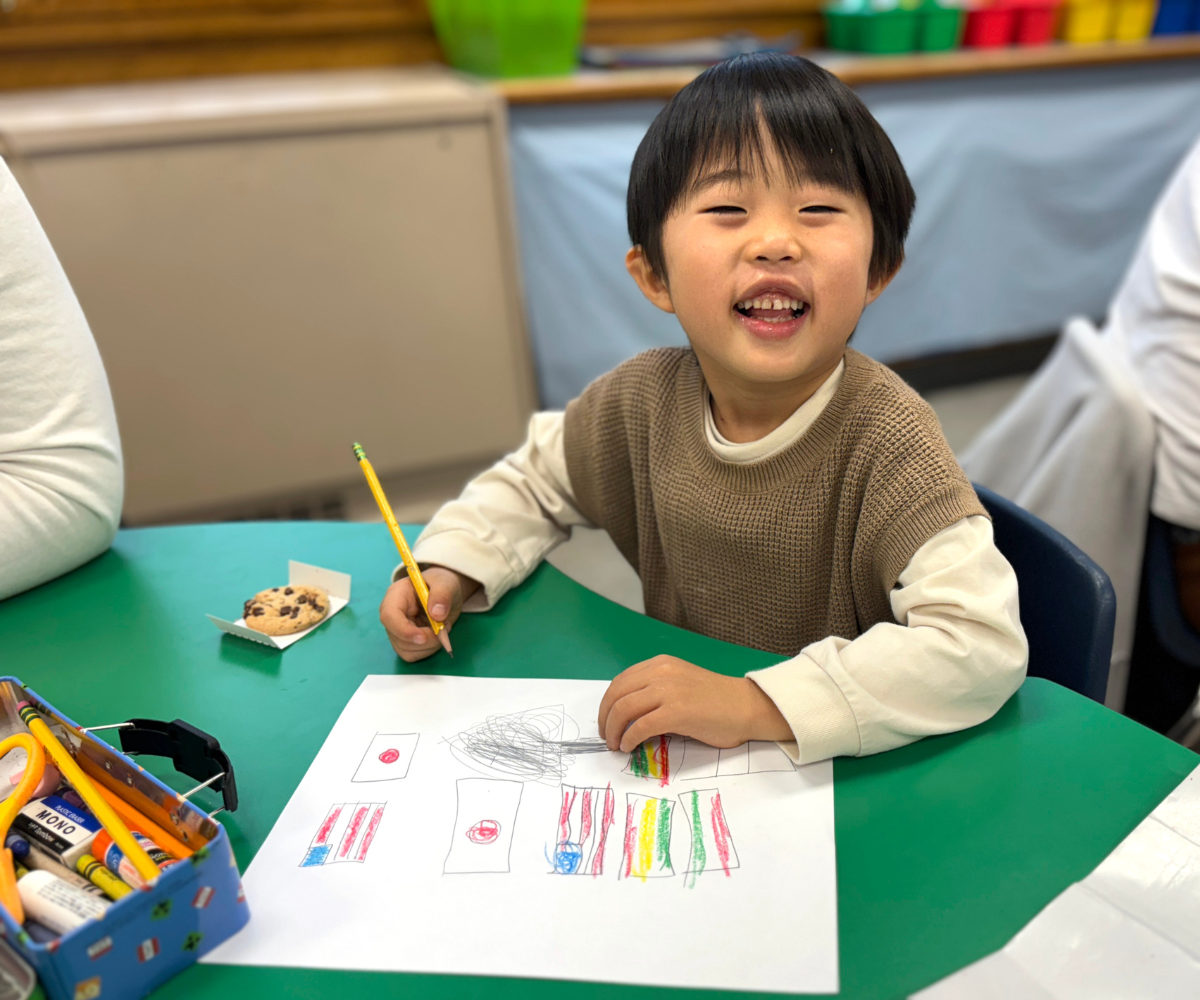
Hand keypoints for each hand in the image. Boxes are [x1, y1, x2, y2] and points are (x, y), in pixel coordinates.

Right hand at [379, 567, 477, 661]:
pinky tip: (437, 636)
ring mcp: (397, 630)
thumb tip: (437, 614)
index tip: (423, 637)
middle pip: (397, 638)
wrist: (445, 593)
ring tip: (442, 628)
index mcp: (396, 595)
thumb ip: (442, 595)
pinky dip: (428, 650)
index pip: (389, 616)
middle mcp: (392, 615)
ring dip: (429, 646)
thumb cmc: (441, 584)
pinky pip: (413, 654)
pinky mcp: (405, 641)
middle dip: (424, 640)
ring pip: (406, 650)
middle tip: (444, 628)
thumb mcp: (446, 584)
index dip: (404, 630)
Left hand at [596, 655, 792, 752]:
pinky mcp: (676, 712)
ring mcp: (668, 691)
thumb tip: (627, 713)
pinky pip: (640, 726)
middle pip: (616, 695)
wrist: (746, 707)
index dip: (607, 703)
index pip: (620, 682)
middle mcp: (661, 673)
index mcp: (660, 664)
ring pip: (623, 709)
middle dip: (605, 718)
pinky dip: (629, 739)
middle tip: (606, 736)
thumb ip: (655, 690)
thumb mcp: (679, 683)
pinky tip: (629, 747)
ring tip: (615, 744)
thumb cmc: (716, 700)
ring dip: (613, 730)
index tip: (606, 720)